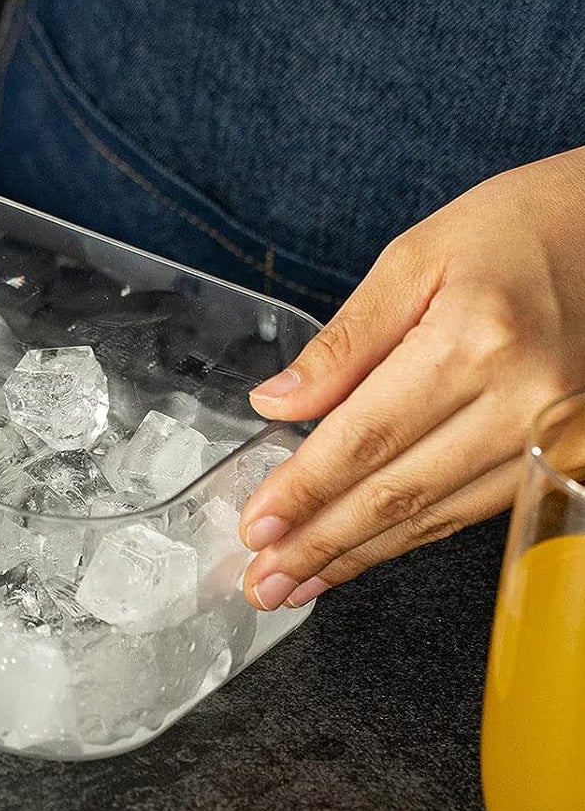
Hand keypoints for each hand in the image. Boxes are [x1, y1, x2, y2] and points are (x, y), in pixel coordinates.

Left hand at [238, 148, 584, 609]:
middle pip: (401, 491)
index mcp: (475, 339)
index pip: (366, 436)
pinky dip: (415, 537)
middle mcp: (523, 398)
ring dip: (362, 556)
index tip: (256, 527)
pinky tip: (367, 553)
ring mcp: (555, 434)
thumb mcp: (413, 259)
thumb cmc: (513, 229)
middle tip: (263, 582)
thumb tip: (275, 404)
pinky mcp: (571, 454)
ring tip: (298, 582)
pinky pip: (478, 509)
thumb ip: (344, 342)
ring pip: (440, 515)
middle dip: (321, 543)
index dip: (305, 489)